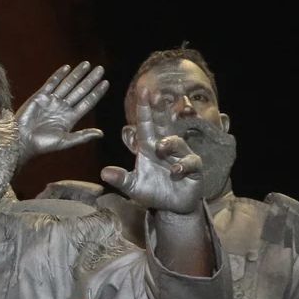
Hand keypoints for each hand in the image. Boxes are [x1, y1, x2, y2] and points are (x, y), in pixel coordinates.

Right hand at [17, 62, 107, 159]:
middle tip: (100, 69)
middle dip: (90, 79)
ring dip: (77, 74)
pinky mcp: (40, 97)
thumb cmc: (43, 144)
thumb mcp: (65, 141)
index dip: (96, 92)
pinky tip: (67, 68)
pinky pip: (51, 83)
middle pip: (80, 90)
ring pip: (67, 84)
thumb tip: (101, 134)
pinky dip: (58, 75)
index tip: (106, 82)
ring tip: (87, 64)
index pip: (87, 102)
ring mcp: (51, 101)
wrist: (22, 140)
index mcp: (70, 118)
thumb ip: (83, 136)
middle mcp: (62, 107)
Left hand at [101, 92, 204, 214]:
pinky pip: (191, 161)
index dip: (144, 109)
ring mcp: (181, 156)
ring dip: (169, 143)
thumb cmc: (152, 192)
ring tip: (160, 149)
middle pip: (163, 125)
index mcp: (149, 147)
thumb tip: (104, 172)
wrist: (172, 208)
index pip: (145, 125)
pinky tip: (175, 171)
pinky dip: (183, 165)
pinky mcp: (194, 169)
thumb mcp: (133, 187)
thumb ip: (121, 179)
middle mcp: (165, 148)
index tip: (143, 91)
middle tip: (156, 96)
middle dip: (160, 111)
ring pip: (177, 142)